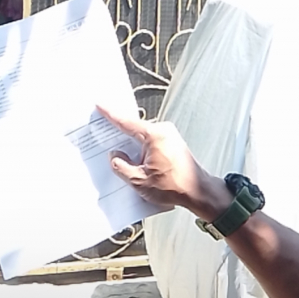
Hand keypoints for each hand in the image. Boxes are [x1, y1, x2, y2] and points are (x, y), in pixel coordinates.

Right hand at [96, 106, 231, 219]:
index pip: (127, 123)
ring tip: (118, 153)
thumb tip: (114, 156)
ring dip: (131, 144)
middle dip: (119, 132)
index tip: (100, 105)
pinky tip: (134, 159)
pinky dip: (141, 149)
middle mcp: (163, 130)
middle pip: (134, 128)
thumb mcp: (138, 181)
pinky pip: (151, 142)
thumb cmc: (173, 186)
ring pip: (142, 137)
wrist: (198, 192)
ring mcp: (170, 135)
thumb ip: (121, 166)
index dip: (111, 114)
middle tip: (103, 132)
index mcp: (154, 135)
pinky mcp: (173, 143)